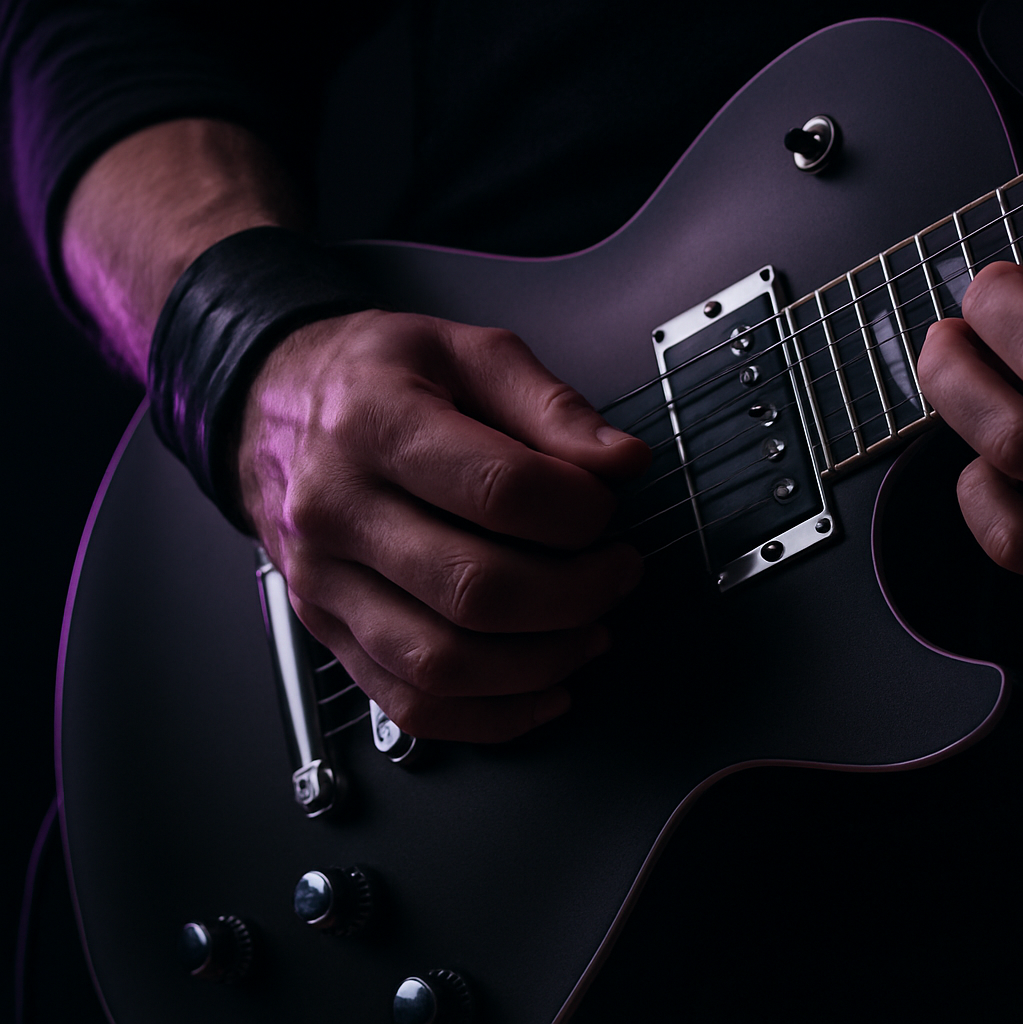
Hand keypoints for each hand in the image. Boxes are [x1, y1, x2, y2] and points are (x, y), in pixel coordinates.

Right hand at [238, 310, 651, 740]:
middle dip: (577, 594)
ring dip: (542, 662)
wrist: (271, 406)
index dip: (578, 511)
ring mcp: (325, 582)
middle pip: (477, 590)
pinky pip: (411, 704)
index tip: (606, 507)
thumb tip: (620, 461)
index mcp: (375, 424)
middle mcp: (337, 510)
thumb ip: (553, 406)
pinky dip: (491, 715)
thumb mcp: (468, 352)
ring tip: (590, 630)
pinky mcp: (329, 631)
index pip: (500, 491)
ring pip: (444, 663)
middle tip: (616, 572)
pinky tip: (543, 689)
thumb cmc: (375, 377)